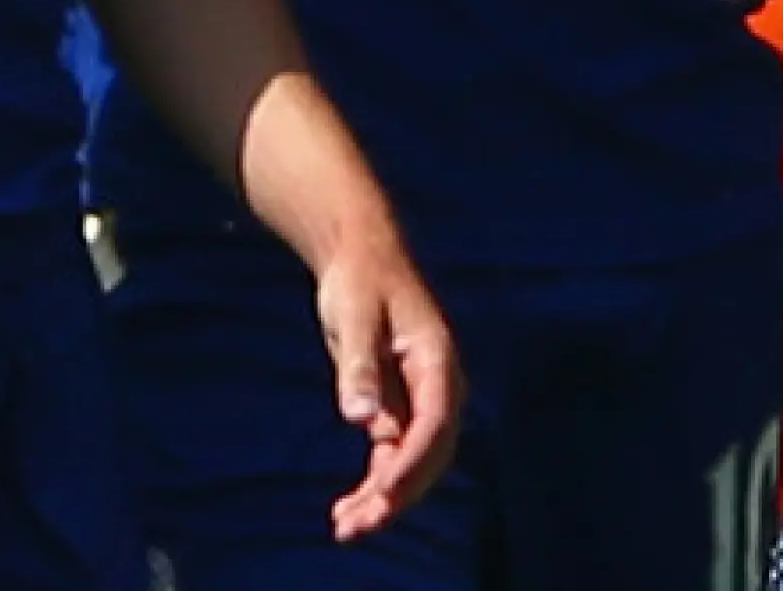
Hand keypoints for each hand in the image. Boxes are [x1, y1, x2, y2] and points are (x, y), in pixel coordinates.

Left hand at [309, 231, 460, 541]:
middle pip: (429, 454)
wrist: (359, 254)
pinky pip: (394, 456)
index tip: (383, 494)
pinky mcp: (399, 406)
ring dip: (385, 498)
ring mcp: (420, 399)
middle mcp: (438, 386)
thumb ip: (358, 366)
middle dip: (398, 494)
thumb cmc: (358, 279)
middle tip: (357, 524)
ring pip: (412, 463)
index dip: (412, 463)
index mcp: (437, 360)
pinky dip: (375, 483)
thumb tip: (360, 418)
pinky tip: (349, 508)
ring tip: (345, 527)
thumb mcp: (353, 315)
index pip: (434, 424)